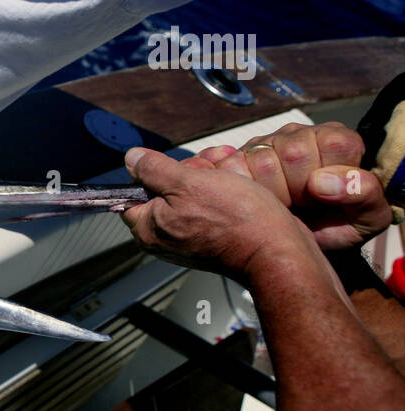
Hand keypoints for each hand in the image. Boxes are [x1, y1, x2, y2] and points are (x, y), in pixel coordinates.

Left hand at [121, 146, 319, 282]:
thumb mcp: (187, 182)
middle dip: (188, 172)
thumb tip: (132, 159)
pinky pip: (212, 205)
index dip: (153, 173)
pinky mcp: (214, 237)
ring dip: (210, 177)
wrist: (278, 251)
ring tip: (228, 178)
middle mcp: (165, 237)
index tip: (174, 168)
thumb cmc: (236, 222)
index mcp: (148, 228)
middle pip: (164, 189)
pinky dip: (224, 191)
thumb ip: (153, 170)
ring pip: (192, 193)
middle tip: (208, 173)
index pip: (131, 192)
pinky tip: (239, 189)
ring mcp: (190, 238)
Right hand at [189, 122, 389, 249]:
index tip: (326, 197)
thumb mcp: (365, 219)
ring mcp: (267, 143)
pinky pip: (231, 167)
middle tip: (300, 205)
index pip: (336, 144)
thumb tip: (320, 182)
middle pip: (293, 153)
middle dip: (295, 189)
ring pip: (261, 161)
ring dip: (268, 194)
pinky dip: (240, 189)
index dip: (330, 176)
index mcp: (339, 142)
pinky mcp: (238, 155)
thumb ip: (363, 194)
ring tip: (279, 205)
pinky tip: (254, 199)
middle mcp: (301, 135)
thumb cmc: (334, 226)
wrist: (298, 245)